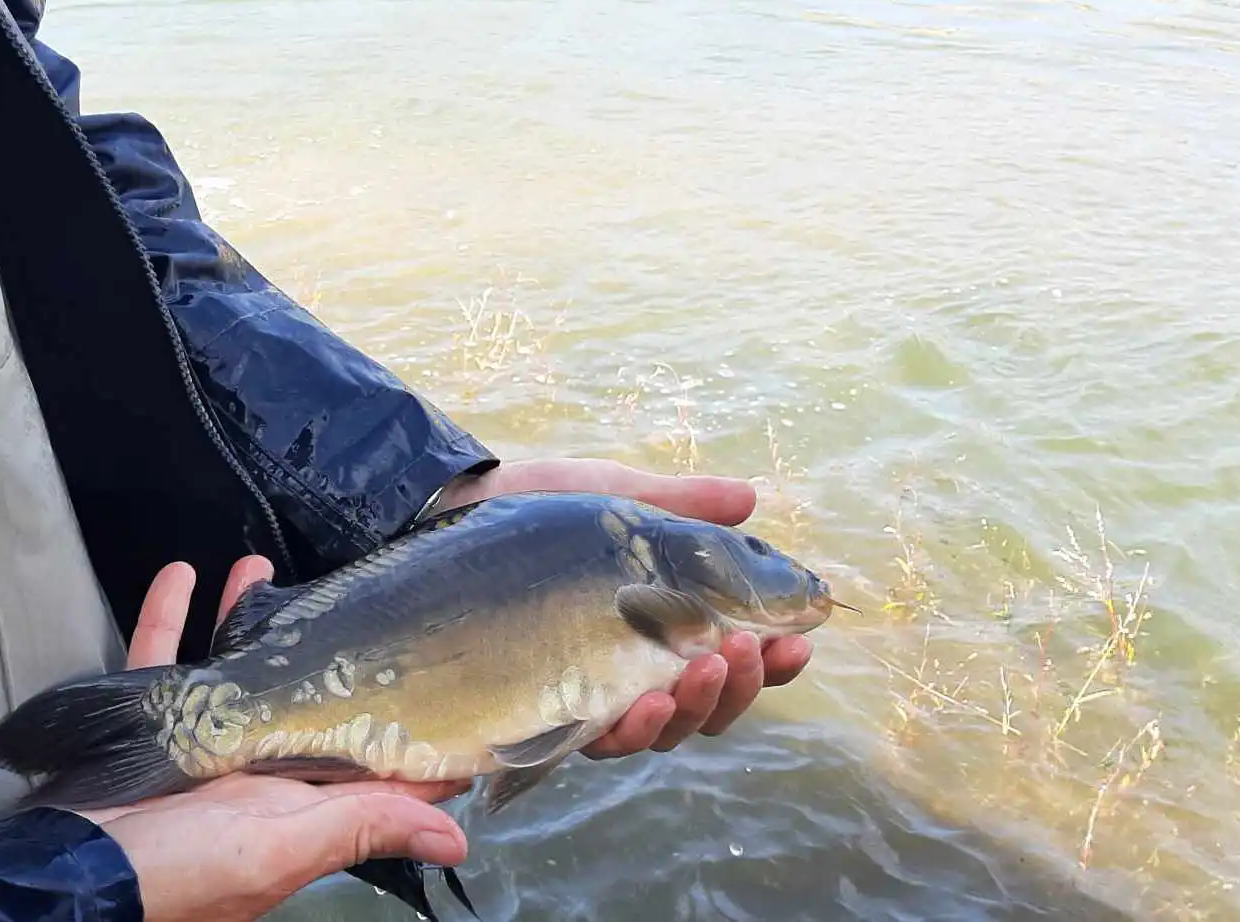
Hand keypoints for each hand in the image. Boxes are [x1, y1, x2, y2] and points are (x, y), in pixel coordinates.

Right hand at [79, 559, 469, 921]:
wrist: (69, 871)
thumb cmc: (182, 870)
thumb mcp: (282, 849)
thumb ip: (361, 827)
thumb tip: (456, 844)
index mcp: (296, 805)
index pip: (365, 765)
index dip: (401, 726)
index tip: (437, 673)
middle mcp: (253, 776)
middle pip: (297, 701)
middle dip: (316, 650)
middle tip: (339, 595)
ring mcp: (198, 749)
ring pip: (231, 669)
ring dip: (241, 618)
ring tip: (256, 567)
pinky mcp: (147, 728)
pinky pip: (161, 662)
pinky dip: (168, 618)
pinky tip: (179, 572)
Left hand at [434, 457, 814, 756]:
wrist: (441, 511)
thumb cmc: (527, 511)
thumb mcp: (612, 497)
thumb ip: (680, 506)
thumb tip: (749, 497)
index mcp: (651, 633)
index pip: (722, 665)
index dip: (767, 665)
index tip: (798, 641)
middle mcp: (619, 678)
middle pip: (698, 713)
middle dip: (734, 688)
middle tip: (744, 650)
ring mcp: (574, 701)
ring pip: (651, 734)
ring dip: (688, 709)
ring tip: (700, 669)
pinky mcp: (526, 716)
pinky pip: (586, 742)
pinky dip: (624, 727)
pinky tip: (643, 701)